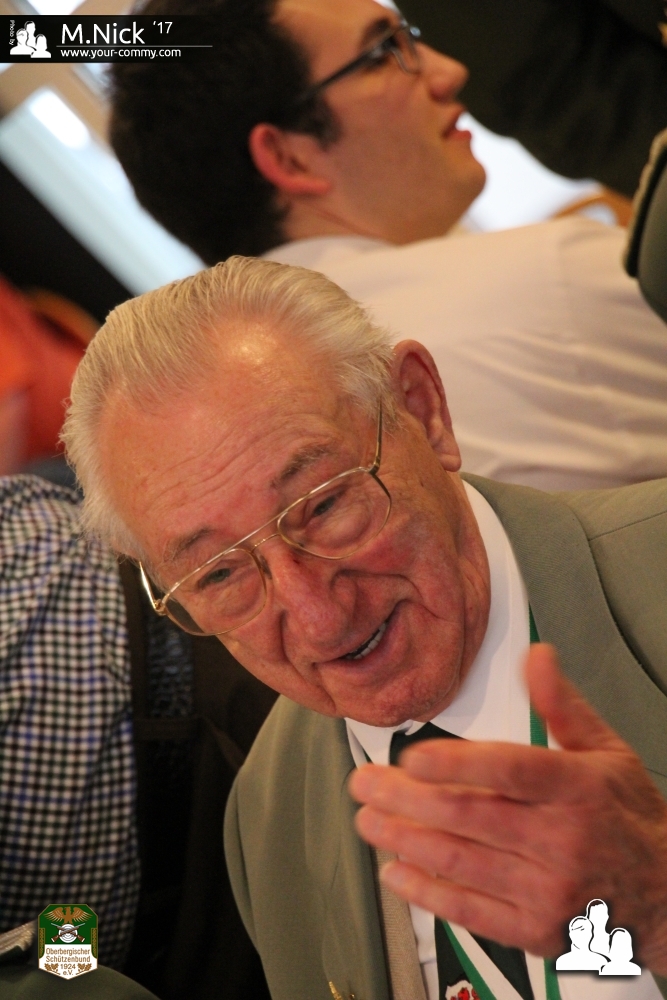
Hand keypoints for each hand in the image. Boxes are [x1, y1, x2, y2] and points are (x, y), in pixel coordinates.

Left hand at [349, 644, 666, 970]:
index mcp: (575, 788)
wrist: (665, 894)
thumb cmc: (627, 819)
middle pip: (470, 815)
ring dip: (405, 840)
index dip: (456, 763)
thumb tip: (536, 657)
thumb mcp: (605, 750)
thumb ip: (561, 704)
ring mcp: (546, 889)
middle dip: (406, 798)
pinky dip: (428, 893)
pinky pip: (471, 912)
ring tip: (369, 820)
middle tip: (366, 782)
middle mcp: (560, 839)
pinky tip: (397, 872)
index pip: (509, 770)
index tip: (412, 756)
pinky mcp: (535, 929)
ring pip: (462, 862)